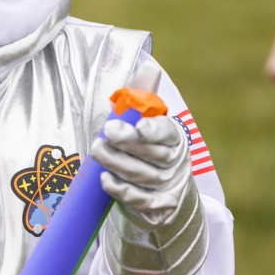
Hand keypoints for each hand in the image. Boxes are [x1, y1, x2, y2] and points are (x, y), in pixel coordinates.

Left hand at [91, 113, 191, 228]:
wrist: (167, 191)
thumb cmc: (150, 153)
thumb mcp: (147, 127)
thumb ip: (140, 103)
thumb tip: (143, 68)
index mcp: (175, 138)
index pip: (167, 132)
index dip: (154, 129)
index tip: (139, 126)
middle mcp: (176, 162)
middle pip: (154, 154)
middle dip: (128, 142)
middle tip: (107, 132)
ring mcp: (170, 186)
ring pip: (143, 175)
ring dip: (117, 163)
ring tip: (98, 150)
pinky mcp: (160, 206)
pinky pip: (141, 200)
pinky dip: (121, 190)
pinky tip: (106, 179)